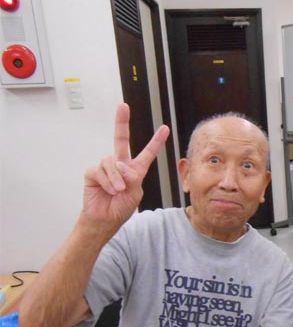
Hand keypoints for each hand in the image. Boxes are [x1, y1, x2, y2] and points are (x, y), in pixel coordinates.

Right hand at [81, 103, 169, 232]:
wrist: (104, 220)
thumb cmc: (120, 208)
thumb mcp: (135, 194)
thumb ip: (133, 178)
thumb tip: (122, 165)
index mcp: (135, 170)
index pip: (147, 153)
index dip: (155, 141)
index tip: (164, 128)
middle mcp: (120, 165)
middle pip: (121, 139)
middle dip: (121, 122)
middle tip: (123, 106)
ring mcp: (106, 167)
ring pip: (112, 162)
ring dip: (116, 178)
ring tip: (118, 191)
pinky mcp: (93, 172)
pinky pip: (100, 170)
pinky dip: (107, 181)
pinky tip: (108, 190)